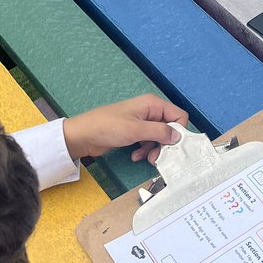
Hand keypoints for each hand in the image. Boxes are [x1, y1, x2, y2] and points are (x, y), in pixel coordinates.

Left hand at [62, 95, 188, 162]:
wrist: (83, 135)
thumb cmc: (107, 127)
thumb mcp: (136, 130)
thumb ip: (160, 132)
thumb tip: (178, 136)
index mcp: (152, 104)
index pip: (178, 116)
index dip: (178, 131)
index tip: (173, 146)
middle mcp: (149, 111)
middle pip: (169, 128)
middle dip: (164, 144)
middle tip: (157, 157)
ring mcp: (142, 122)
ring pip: (159, 137)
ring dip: (153, 149)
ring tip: (144, 157)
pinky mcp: (134, 132)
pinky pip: (148, 142)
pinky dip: (144, 150)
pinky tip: (135, 155)